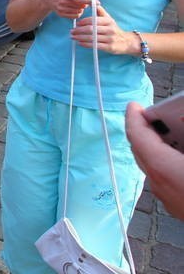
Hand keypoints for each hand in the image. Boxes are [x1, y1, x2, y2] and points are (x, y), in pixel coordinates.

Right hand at [41, 0, 91, 18]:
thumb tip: (92, 0)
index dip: (89, 1)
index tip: (98, 3)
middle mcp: (62, 0)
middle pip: (81, 5)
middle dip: (85, 3)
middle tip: (81, 0)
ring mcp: (61, 8)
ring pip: (79, 11)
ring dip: (81, 8)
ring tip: (75, 3)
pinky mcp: (61, 14)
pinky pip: (75, 16)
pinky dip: (77, 12)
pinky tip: (73, 8)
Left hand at [71, 4, 133, 53]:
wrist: (126, 42)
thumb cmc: (113, 29)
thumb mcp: (108, 19)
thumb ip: (100, 11)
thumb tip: (92, 2)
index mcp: (108, 21)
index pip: (94, 20)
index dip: (83, 22)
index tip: (77, 23)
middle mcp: (110, 29)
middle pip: (91, 29)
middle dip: (79, 30)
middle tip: (72, 31)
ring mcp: (110, 39)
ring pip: (92, 38)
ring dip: (80, 37)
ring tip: (73, 37)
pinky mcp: (109, 47)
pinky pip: (95, 46)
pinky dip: (85, 44)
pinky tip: (80, 42)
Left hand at [126, 102, 183, 219]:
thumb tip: (183, 118)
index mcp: (163, 167)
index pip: (137, 136)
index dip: (134, 118)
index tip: (134, 106)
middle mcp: (160, 184)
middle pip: (143, 151)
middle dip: (147, 131)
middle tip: (156, 116)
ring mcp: (169, 199)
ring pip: (155, 166)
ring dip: (161, 147)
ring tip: (175, 134)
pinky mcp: (179, 208)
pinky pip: (166, 179)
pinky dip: (170, 163)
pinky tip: (183, 158)